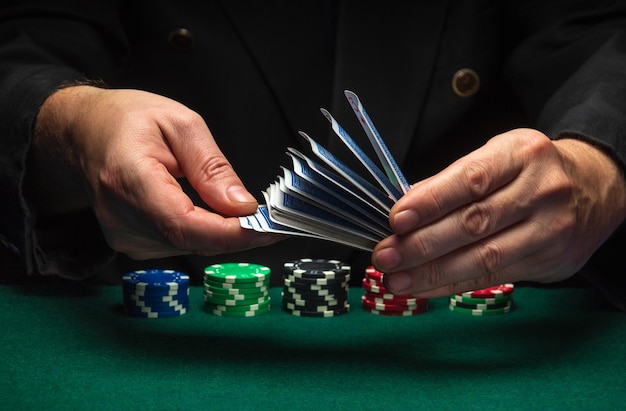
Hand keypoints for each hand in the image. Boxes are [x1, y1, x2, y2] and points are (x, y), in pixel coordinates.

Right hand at [33, 86, 280, 258]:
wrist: (84, 133)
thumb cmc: (129, 120)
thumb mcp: (180, 124)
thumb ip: (212, 168)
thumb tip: (243, 206)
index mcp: (129, 179)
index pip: (184, 224)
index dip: (231, 233)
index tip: (270, 228)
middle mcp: (121, 217)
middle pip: (190, 240)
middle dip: (239, 235)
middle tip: (276, 221)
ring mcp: (123, 235)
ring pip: (188, 247)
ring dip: (224, 235)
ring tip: (251, 216)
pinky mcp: (131, 243)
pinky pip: (179, 245)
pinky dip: (206, 234)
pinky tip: (219, 217)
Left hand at [372, 128, 625, 297]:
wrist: (595, 188)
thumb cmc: (529, 170)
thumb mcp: (496, 157)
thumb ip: (450, 180)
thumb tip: (403, 209)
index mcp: (522, 154)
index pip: (471, 180)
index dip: (431, 201)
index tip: (395, 219)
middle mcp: (541, 190)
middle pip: (474, 223)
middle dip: (422, 244)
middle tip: (385, 257)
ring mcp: (550, 229)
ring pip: (483, 256)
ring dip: (432, 272)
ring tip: (396, 280)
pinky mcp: (550, 261)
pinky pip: (493, 277)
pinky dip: (452, 284)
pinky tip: (424, 288)